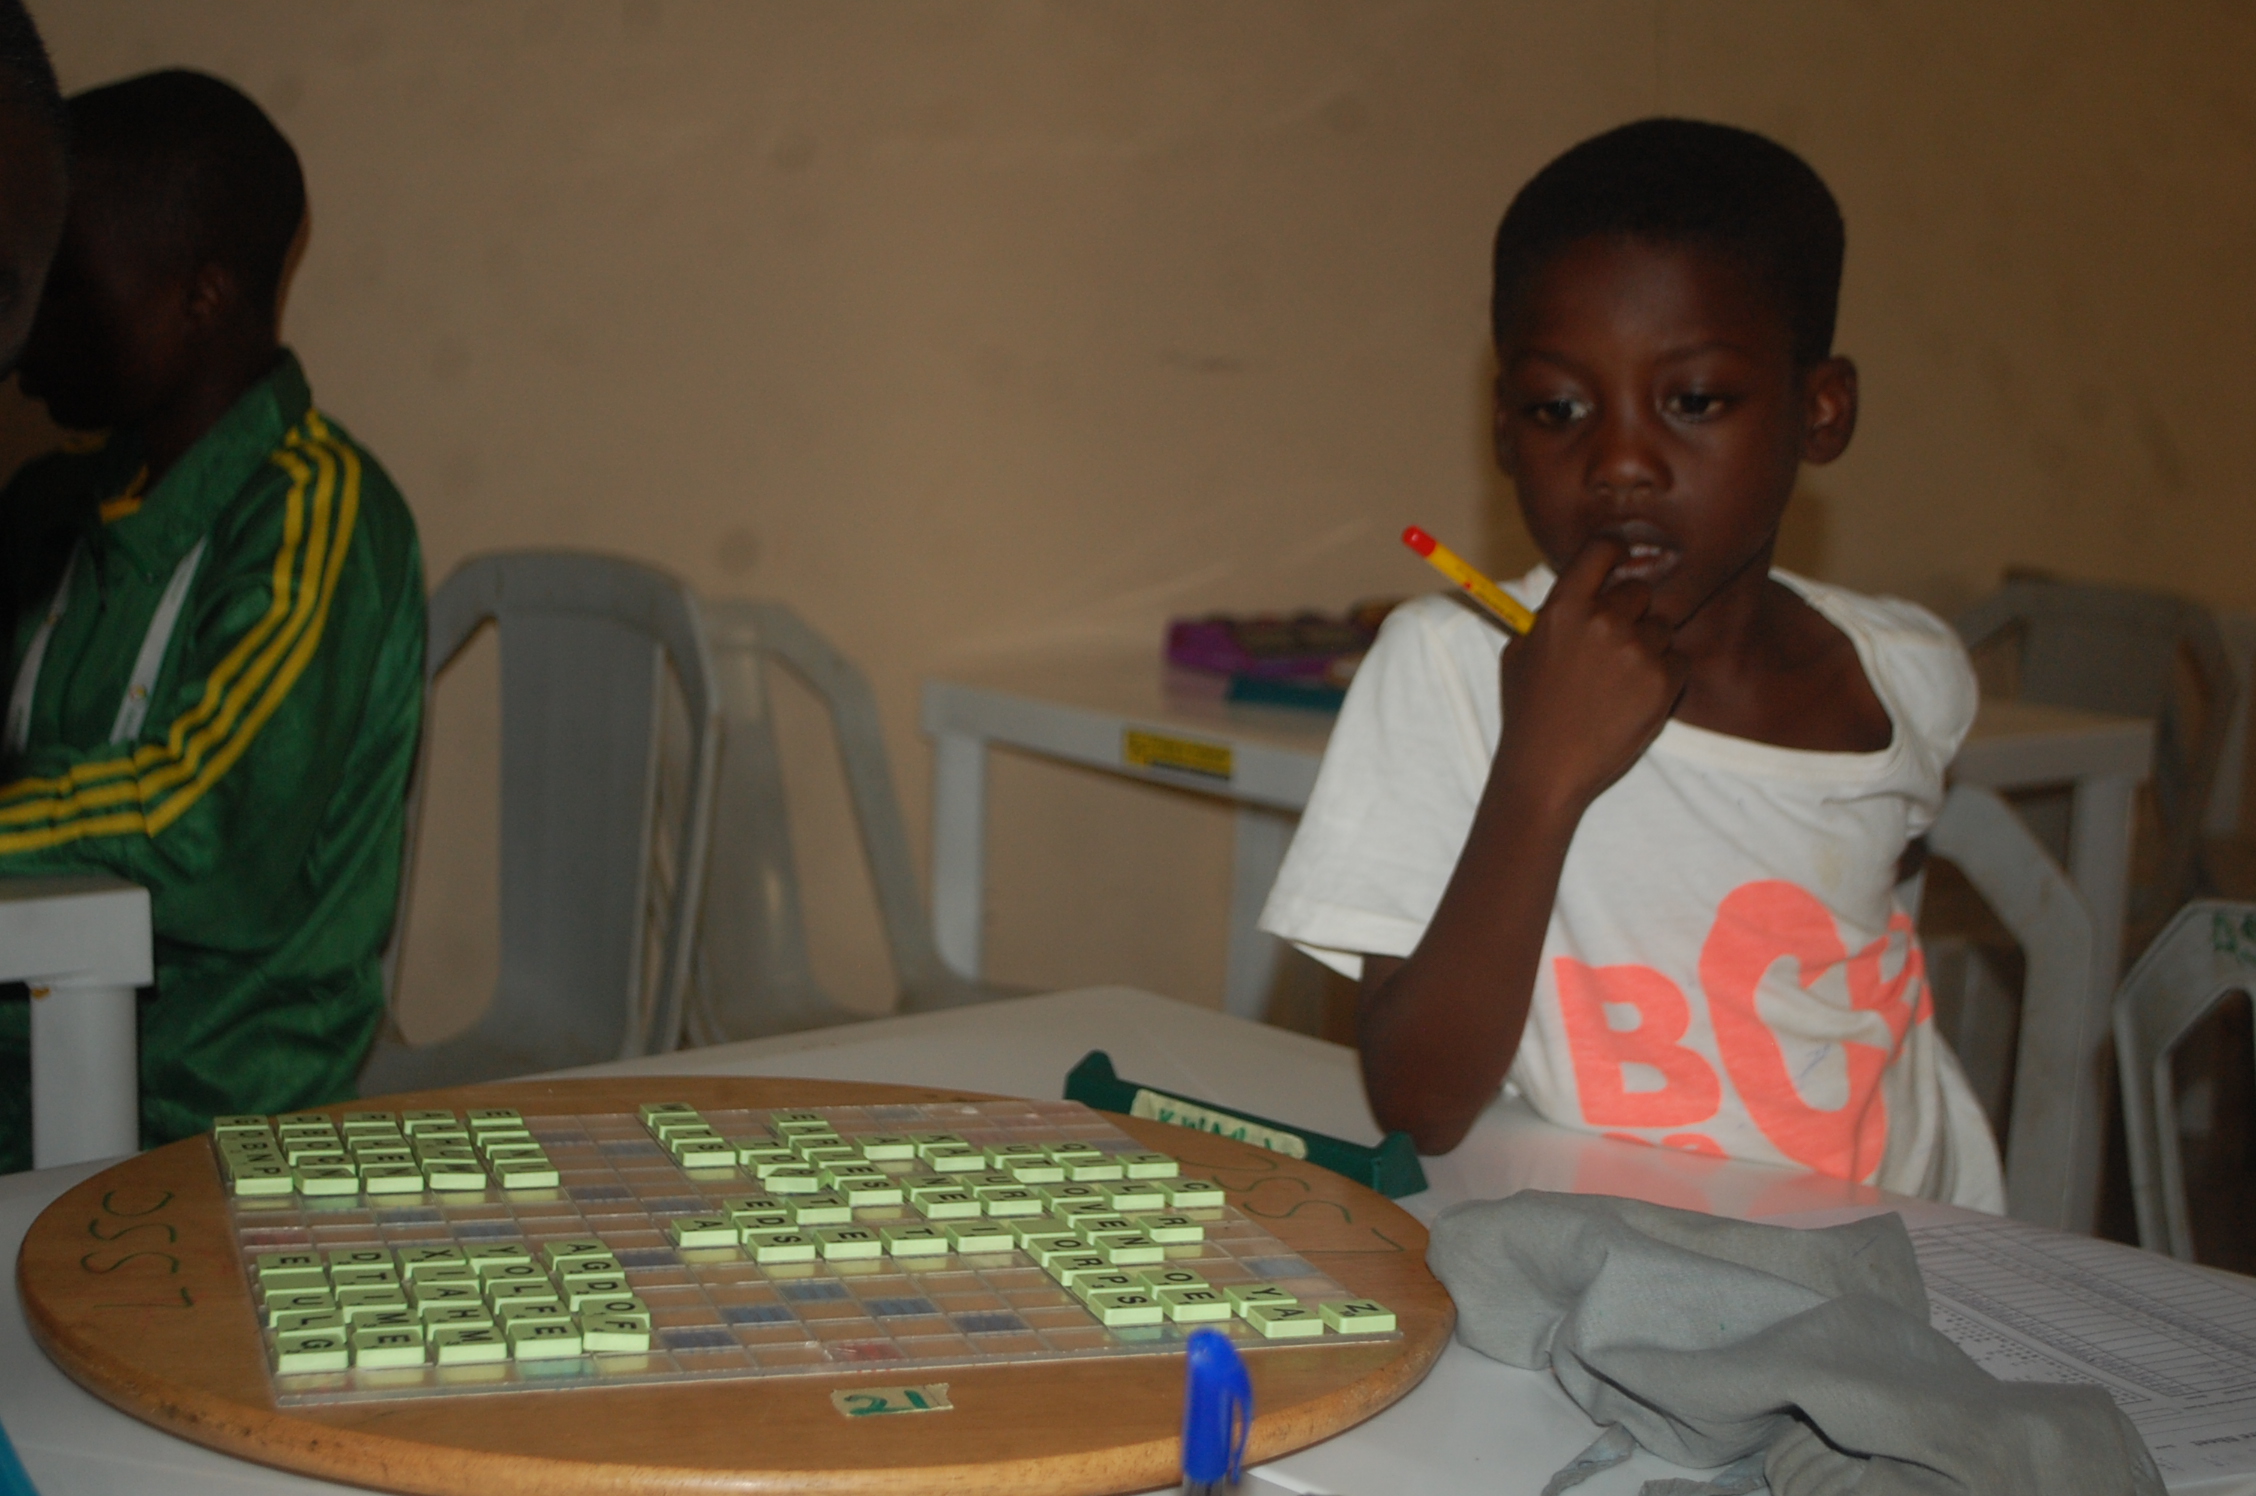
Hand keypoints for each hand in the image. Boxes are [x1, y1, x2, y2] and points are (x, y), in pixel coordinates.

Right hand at [1493, 536, 1685, 815]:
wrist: (1547, 769)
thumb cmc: (1528, 711)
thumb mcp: (1520, 652)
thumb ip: (1550, 613)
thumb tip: (1577, 585)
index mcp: (1565, 607)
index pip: (1603, 549)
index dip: (1615, 550)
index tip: (1621, 558)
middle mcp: (1603, 621)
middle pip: (1639, 590)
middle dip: (1630, 612)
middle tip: (1612, 645)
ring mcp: (1637, 651)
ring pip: (1661, 627)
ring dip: (1648, 646)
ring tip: (1619, 680)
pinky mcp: (1663, 681)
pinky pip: (1678, 660)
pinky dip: (1663, 676)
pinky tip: (1634, 698)